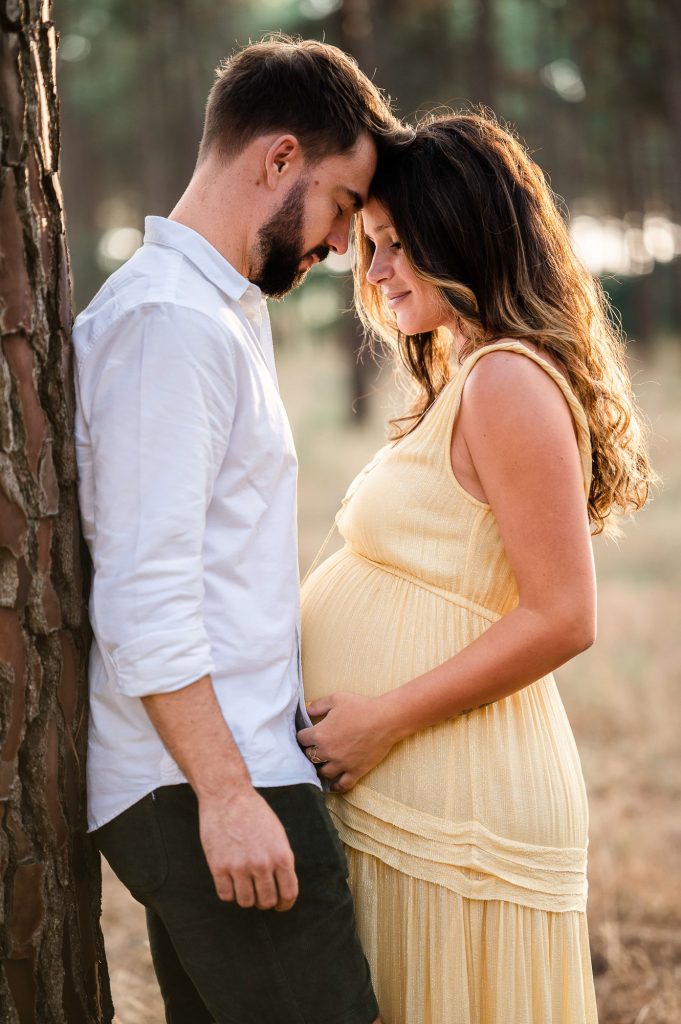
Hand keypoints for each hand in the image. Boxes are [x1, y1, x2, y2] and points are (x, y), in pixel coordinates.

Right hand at [198, 788, 297, 911]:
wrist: (227, 796)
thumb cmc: (254, 812)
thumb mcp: (278, 834)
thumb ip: (281, 860)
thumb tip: (283, 886)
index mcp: (281, 856)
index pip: (288, 894)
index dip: (285, 904)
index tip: (280, 905)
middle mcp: (262, 865)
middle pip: (266, 902)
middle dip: (265, 901)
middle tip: (260, 894)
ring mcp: (239, 867)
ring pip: (246, 902)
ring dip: (246, 897)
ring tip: (244, 885)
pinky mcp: (219, 867)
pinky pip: (226, 895)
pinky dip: (229, 892)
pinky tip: (230, 881)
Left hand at [298, 692, 396, 792]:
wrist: (385, 720)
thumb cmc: (360, 707)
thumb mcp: (336, 699)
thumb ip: (317, 705)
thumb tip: (306, 710)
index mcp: (320, 734)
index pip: (301, 739)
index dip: (303, 735)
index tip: (306, 734)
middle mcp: (327, 752)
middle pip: (309, 757)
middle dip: (310, 751)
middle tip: (313, 748)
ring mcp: (341, 764)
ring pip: (322, 773)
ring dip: (320, 769)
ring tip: (320, 766)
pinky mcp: (355, 771)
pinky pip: (342, 784)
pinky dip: (335, 786)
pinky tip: (332, 784)